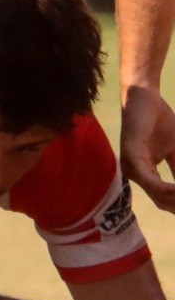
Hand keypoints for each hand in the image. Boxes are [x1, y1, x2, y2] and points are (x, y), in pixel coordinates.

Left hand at [120, 85, 174, 212]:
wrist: (143, 96)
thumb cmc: (160, 122)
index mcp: (145, 175)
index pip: (166, 200)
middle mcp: (136, 175)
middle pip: (164, 202)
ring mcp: (131, 167)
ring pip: (159, 195)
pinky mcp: (131, 155)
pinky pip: (150, 179)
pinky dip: (168, 188)